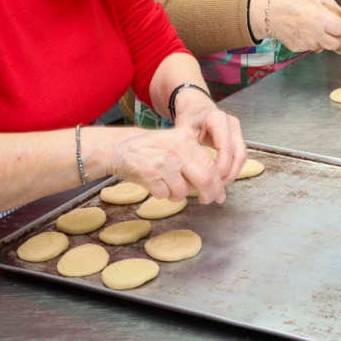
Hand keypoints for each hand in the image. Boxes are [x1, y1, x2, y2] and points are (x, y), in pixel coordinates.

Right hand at [104, 126, 226, 204]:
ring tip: (170, 188)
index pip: (211, 165)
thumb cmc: (150, 147)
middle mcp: (177, 151)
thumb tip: (212, 180)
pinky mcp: (149, 176)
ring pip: (182, 191)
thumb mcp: (174, 141)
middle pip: (203, 179)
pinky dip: (163, 195)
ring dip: (179, 196)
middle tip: (207, 201)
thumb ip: (192, 155)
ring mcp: (163, 164)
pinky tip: (157, 185)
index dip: (218, 183)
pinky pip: (164, 195)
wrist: (120, 147)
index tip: (220, 194)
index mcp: (186, 140)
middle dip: (208, 195)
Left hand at [171, 87, 246, 183]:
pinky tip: (222, 177)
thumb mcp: (183, 131)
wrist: (196, 106)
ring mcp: (237, 130)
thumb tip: (190, 174)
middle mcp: (231, 123)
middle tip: (216, 186)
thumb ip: (188, 149)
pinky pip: (240, 155)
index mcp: (217, 119)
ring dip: (233, 172)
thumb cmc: (189, 118)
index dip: (222, 166)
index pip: (226, 146)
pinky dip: (233, 168)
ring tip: (218, 184)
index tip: (211, 179)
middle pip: (239, 153)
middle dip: (230, 173)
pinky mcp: (238, 136)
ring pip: (242, 156)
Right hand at [263, 0, 340, 52]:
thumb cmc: (290, 1)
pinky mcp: (298, 48)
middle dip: (340, 39)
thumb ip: (330, 4)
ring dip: (324, 40)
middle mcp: (315, 33)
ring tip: (316, 29)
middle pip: (336, 45)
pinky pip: (310, 47)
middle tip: (337, 32)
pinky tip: (304, 31)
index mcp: (321, 18)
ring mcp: (306, 43)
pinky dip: (311, 41)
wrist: (268, 13)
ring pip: (323, 47)